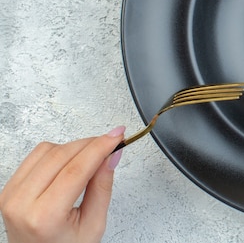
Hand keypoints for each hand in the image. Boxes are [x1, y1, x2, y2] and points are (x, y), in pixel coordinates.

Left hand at [0, 127, 124, 242]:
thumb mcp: (93, 225)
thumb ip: (102, 187)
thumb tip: (111, 155)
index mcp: (45, 217)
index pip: (76, 169)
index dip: (100, 147)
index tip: (117, 135)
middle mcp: (22, 203)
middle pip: (61, 155)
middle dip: (91, 144)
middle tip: (111, 144)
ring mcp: (11, 194)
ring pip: (48, 150)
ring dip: (74, 147)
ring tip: (91, 158)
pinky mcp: (9, 187)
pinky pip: (35, 155)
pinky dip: (57, 152)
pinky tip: (70, 162)